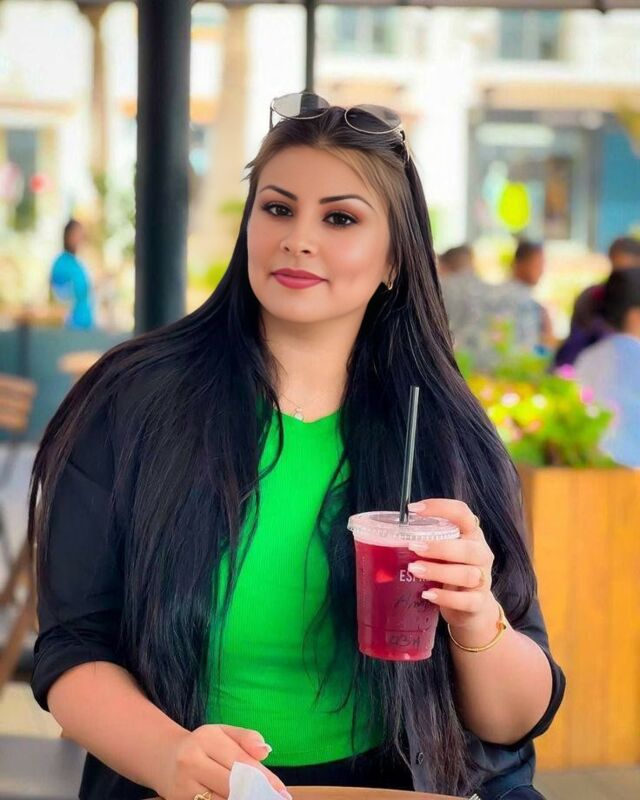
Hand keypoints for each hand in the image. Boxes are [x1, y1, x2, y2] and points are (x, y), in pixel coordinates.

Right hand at [156, 724, 290, 799]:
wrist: (164, 758)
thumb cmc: (202, 746)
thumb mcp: (223, 733)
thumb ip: (246, 738)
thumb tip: (266, 751)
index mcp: (207, 738)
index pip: (242, 761)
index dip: (265, 778)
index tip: (282, 791)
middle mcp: (192, 761)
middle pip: (232, 784)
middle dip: (256, 794)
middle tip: (274, 799)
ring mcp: (182, 785)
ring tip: (259, 799)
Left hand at [406, 498, 497, 635]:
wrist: (473, 606)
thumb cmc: (451, 571)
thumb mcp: (442, 553)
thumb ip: (426, 542)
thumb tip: (388, 535)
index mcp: (471, 535)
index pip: (462, 513)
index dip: (440, 507)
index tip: (412, 509)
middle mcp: (481, 554)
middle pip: (467, 548)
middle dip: (439, 547)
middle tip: (413, 546)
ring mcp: (483, 579)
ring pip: (467, 574)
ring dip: (438, 571)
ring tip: (414, 569)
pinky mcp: (479, 602)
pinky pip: (466, 600)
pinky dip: (446, 598)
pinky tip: (428, 594)